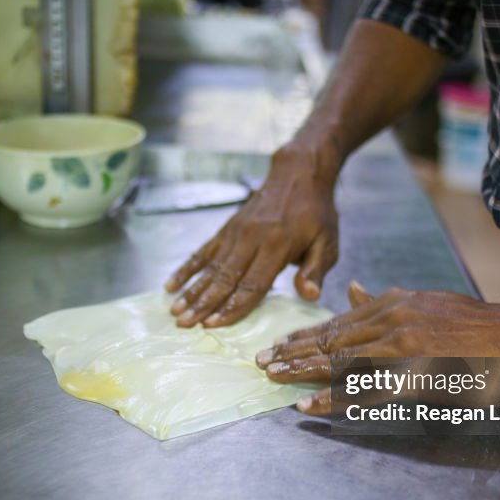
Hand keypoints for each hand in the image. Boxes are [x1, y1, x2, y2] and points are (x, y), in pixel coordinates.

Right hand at [165, 144, 339, 327]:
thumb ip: (315, 271)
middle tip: (183, 323)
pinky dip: (187, 267)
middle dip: (203, 303)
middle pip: (224, 278)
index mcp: (278, 246)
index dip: (232, 307)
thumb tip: (308, 296)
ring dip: (191, 290)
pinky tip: (172, 284)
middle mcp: (252, 239)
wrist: (299, 174)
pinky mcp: (227, 228)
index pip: (252, 284)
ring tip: (174, 310)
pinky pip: (204, 251)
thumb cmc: (317, 213)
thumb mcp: (328, 243)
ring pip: (211, 266)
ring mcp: (236, 233)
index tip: (213, 324)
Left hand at [255, 281, 499, 413]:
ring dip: (302, 371)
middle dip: (293, 351)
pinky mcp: (414, 377)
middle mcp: (393, 321)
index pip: (338, 320)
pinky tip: (309, 407)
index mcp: (395, 304)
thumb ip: (386, 300)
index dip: (304, 334)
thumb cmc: (476, 326)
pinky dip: (333, 399)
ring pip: (340, 362)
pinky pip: (364, 392)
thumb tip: (352, 286)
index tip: (278, 343)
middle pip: (331, 339)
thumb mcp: (428, 301)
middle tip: (261, 361)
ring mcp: (403, 349)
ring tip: (273, 378)